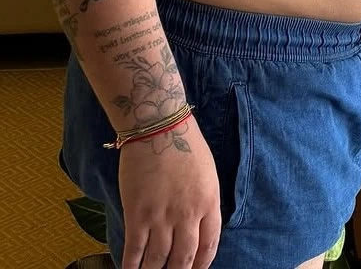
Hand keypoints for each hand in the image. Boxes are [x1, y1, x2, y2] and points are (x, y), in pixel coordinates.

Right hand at [119, 116, 220, 268]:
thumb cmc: (184, 142)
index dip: (201, 265)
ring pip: (158, 260)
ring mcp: (161, 217)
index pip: (209, 247)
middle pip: (184, 259)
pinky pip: (135, 250)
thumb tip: (198, 226)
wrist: (156, 125)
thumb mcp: (207, 173)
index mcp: (208, 203)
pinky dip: (132, 266)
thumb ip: (204, 202)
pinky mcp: (137, 214)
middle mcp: (187, 216)